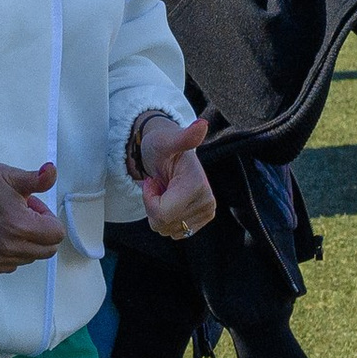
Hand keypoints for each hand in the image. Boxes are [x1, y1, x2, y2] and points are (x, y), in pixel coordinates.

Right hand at [0, 151, 64, 271]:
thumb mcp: (12, 176)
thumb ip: (39, 179)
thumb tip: (53, 171)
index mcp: (21, 225)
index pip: (57, 234)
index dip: (48, 217)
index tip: (31, 206)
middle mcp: (9, 247)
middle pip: (47, 250)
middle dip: (41, 232)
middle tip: (21, 213)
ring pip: (29, 258)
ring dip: (25, 242)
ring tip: (6, 221)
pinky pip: (10, 265)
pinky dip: (10, 253)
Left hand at [136, 114, 215, 240]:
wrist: (169, 153)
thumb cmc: (162, 146)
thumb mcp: (166, 141)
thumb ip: (183, 137)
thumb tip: (201, 125)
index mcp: (197, 185)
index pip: (162, 213)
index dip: (149, 199)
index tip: (153, 181)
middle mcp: (207, 201)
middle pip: (163, 224)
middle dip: (152, 205)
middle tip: (158, 185)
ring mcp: (206, 212)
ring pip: (167, 229)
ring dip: (158, 211)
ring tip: (165, 191)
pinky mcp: (202, 219)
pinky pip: (175, 231)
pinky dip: (166, 217)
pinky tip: (170, 200)